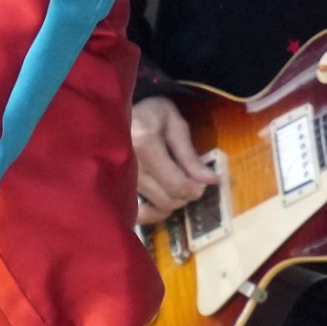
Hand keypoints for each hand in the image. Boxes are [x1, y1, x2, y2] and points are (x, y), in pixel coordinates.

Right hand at [129, 96, 217, 226]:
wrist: (118, 112)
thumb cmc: (151, 113)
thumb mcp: (175, 124)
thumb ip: (190, 155)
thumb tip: (211, 181)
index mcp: (144, 143)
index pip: (176, 184)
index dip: (195, 189)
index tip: (203, 182)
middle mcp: (128, 165)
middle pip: (166, 200)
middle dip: (185, 196)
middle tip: (191, 182)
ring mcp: (118, 178)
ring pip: (155, 208)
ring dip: (172, 202)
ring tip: (174, 184)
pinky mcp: (115, 187)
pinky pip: (138, 213)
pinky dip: (153, 211)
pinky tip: (158, 200)